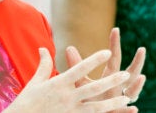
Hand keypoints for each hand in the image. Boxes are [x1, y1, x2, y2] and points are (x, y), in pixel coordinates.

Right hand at [5, 47, 131, 112]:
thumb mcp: (35, 82)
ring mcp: (70, 112)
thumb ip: (44, 65)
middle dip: (111, 81)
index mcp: (58, 84)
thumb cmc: (27, 101)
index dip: (94, 60)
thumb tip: (43, 48)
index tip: (107, 52)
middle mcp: (66, 97)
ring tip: (127, 98)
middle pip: (93, 89)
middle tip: (126, 74)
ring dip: (113, 103)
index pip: (79, 69)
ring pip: (96, 107)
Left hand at [66, 28, 146, 111]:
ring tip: (141, 77)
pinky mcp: (115, 112)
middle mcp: (118, 88)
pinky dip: (129, 111)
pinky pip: (123, 112)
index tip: (115, 29)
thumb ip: (77, 66)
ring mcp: (120, 100)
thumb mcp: (80, 80)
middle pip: (130, 74)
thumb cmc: (86, 97)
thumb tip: (69, 48)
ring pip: (132, 93)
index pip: (114, 58)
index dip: (115, 45)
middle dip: (137, 62)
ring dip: (137, 86)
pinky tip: (135, 108)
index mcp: (111, 77)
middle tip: (142, 49)